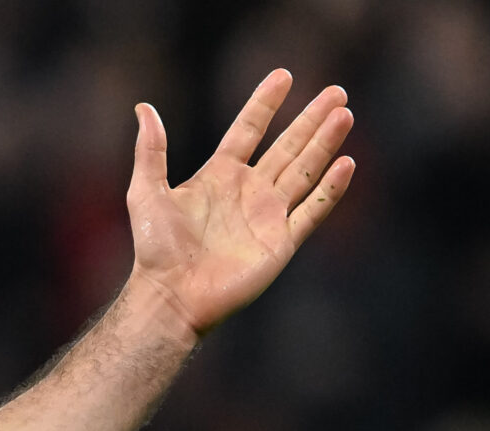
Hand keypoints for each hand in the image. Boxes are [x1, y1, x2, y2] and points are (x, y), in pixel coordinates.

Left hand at [126, 70, 354, 339]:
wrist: (171, 295)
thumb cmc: (155, 249)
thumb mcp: (146, 192)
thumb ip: (151, 151)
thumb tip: (144, 108)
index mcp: (218, 177)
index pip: (247, 131)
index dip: (264, 104)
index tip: (284, 75)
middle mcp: (247, 192)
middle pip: (287, 147)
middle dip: (310, 119)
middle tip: (335, 91)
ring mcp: (267, 216)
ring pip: (304, 171)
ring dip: (325, 143)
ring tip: (344, 114)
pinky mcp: (281, 242)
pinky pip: (312, 210)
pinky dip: (330, 189)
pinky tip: (346, 164)